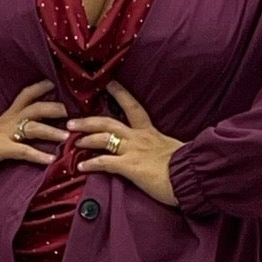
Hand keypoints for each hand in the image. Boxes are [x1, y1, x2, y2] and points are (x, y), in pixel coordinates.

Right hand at [0, 80, 69, 179]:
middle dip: (55, 108)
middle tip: (73, 113)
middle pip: (35, 107)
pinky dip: (38, 155)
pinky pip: (22, 151)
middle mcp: (6, 121)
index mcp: (5, 116)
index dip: (41, 87)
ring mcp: (3, 134)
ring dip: (52, 132)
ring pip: (33, 127)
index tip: (57, 84)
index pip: (25, 95)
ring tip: (67, 137)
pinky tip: (50, 160)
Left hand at [66, 82, 185, 208]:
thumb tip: (162, 150)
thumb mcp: (174, 149)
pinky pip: (105, 162)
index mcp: (150, 132)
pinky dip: (91, 163)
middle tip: (72, 121)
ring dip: (86, 138)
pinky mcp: (129, 166)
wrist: (190, 177)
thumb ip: (163, 146)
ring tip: (73, 141)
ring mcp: (133, 150)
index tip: (108, 84)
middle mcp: (138, 137)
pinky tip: (81, 167)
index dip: (120, 94)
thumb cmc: (185, 166)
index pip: (133, 107)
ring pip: (103, 138)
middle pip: (108, 122)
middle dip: (88, 120)